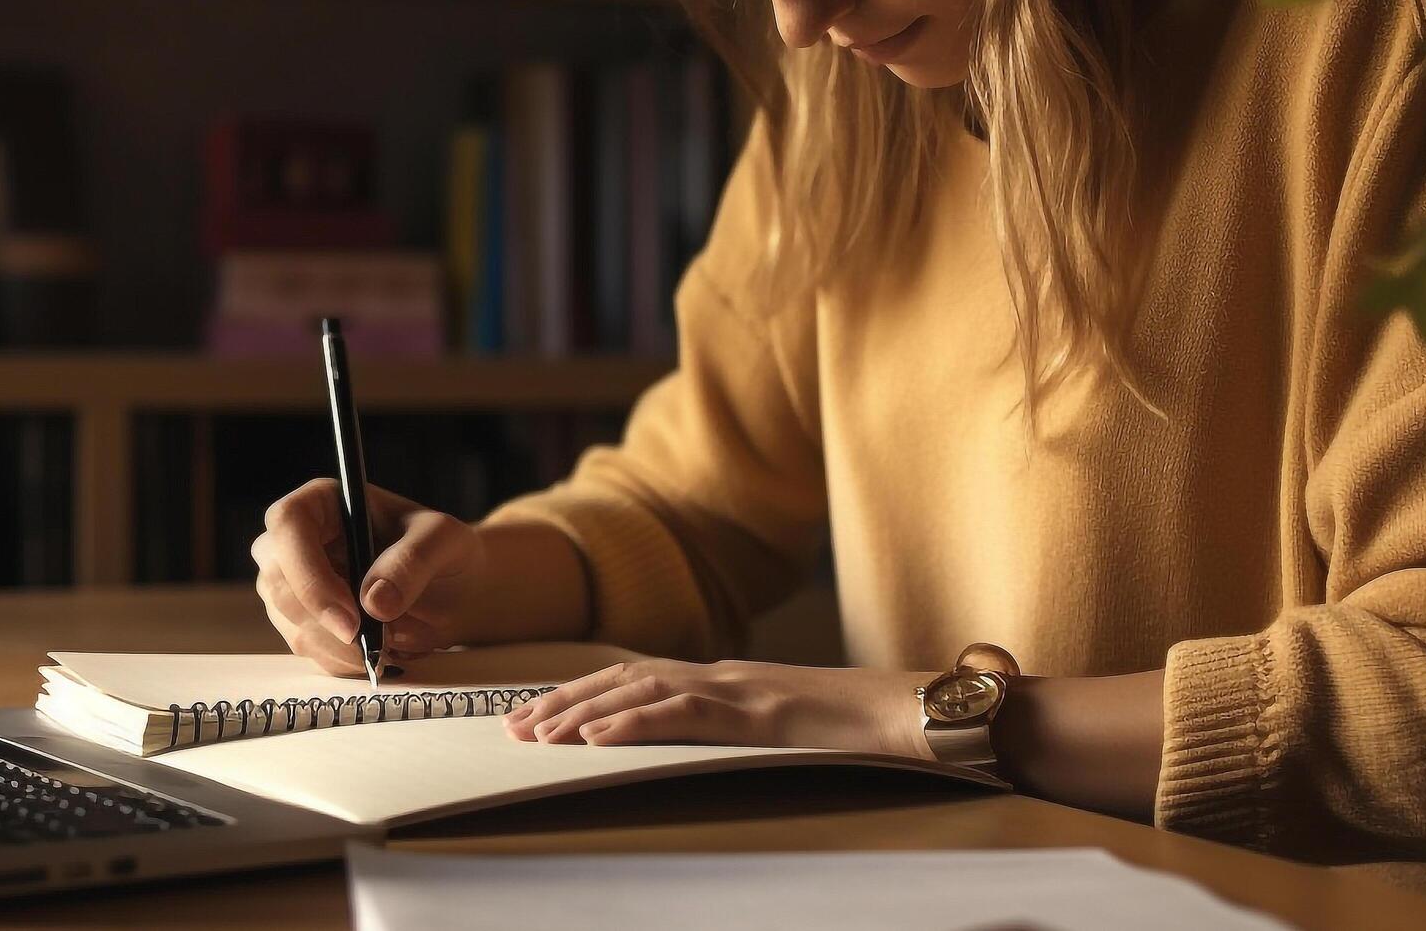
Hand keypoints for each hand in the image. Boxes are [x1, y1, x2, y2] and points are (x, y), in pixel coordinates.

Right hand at [251, 479, 485, 675]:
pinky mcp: (300, 618)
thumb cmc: (444, 552)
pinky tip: (376, 654)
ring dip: (336, 647)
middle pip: (276, 580)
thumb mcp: (445, 542)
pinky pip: (304, 646)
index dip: (309, 573)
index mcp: (324, 502)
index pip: (288, 525)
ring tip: (388, 647)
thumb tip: (373, 602)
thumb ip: (412, 562)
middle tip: (375, 646)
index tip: (351, 617)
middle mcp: (297, 539)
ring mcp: (292, 581)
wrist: (450, 591)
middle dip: (323, 622)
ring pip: (287, 621)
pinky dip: (340, 660)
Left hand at [502, 658, 934, 758]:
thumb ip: (735, 730)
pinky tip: (597, 740)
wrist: (912, 711)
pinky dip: (635, 724)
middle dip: (564, 702)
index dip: (581, 695)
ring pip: (644, 693)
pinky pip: (686, 715)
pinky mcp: (760, 713)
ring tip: (538, 735)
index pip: (636, 680)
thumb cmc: (855, 727)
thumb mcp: (781, 728)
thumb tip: (692, 750)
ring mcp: (741, 689)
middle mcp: (723, 675)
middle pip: (624, 680)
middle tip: (512, 727)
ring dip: (584, 712)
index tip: (533, 716)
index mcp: (725, 679)